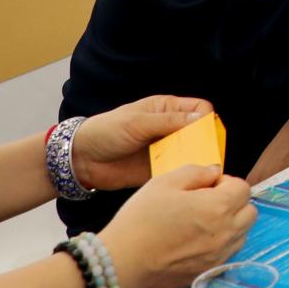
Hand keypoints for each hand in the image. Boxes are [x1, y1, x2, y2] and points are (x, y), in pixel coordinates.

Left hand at [72, 96, 220, 193]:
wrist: (81, 159)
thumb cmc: (106, 131)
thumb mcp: (138, 122)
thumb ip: (169, 121)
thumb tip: (203, 118)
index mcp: (167, 109)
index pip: (200, 108)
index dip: (207, 120)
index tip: (207, 133)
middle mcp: (169, 128)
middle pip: (200, 132)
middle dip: (205, 142)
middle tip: (204, 154)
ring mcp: (165, 150)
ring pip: (192, 153)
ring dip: (195, 159)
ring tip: (196, 168)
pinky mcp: (159, 169)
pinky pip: (178, 171)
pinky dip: (183, 174)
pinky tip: (183, 178)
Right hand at [96, 166, 256, 287]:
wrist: (121, 262)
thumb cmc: (140, 220)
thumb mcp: (164, 182)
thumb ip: (196, 172)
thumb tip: (215, 172)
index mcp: (218, 207)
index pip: (244, 188)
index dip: (226, 182)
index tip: (207, 186)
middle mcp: (226, 233)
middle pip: (250, 211)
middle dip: (234, 202)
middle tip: (207, 202)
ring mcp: (220, 256)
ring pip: (242, 234)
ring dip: (231, 223)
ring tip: (201, 222)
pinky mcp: (209, 272)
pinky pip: (228, 253)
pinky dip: (221, 243)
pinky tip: (195, 241)